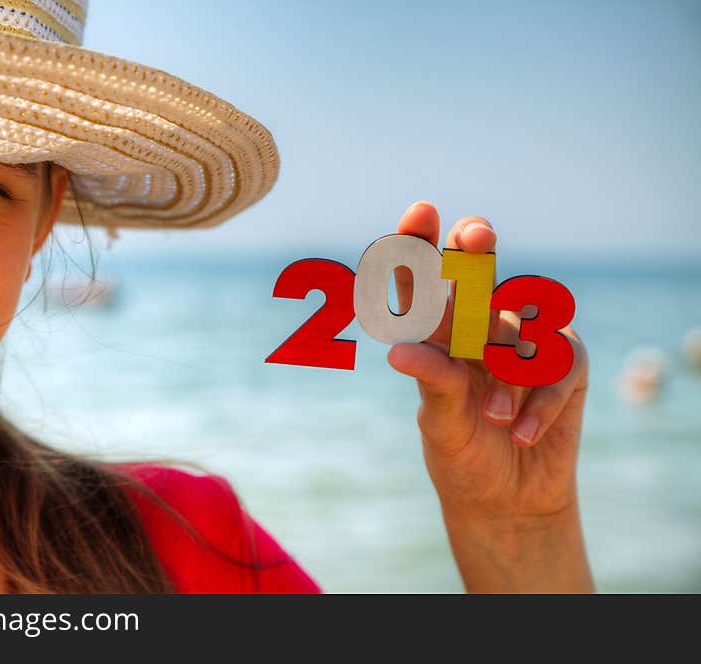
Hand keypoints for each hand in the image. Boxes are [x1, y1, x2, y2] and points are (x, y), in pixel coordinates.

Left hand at [387, 201, 593, 592]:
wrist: (505, 501)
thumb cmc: (461, 453)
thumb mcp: (439, 422)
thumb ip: (431, 382)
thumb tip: (398, 352)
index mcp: (437, 334)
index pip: (426, 280)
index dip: (421, 242)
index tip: (420, 213)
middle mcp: (477, 327)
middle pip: (478, 271)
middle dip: (475, 249)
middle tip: (475, 235)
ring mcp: (522, 341)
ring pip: (516, 323)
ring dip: (506, 371)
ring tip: (493, 417)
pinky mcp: (563, 364)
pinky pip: (558, 362)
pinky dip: (539, 400)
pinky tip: (521, 433)